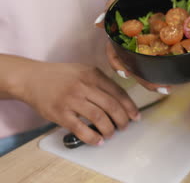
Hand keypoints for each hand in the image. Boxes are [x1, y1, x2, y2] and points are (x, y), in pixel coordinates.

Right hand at [14, 59, 139, 145]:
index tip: (136, 116)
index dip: (130, 106)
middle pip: (112, 106)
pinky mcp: (60, 113)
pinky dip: (92, 137)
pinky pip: (80, 129)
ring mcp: (71, 100)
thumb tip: (121, 100)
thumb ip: (100, 82)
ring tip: (111, 133)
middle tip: (125, 127)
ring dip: (109, 129)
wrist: (31, 78)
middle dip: (122, 119)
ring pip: (99, 118)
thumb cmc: (60, 76)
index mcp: (92, 74)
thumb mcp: (83, 70)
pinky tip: (98, 140)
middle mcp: (83, 86)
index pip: (118, 92)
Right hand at [96, 0, 176, 90]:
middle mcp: (140, 41)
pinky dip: (180, 65)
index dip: (120, 65)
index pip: (116, 53)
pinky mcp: (174, 40)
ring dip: (161, 77)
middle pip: (137, 64)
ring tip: (171, 86)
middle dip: (145, 79)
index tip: (127, 74)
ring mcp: (157, 42)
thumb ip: (116, 3)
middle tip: (158, 87)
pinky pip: (175, 55)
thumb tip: (98, 23)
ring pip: (155, 65)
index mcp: (127, 32)